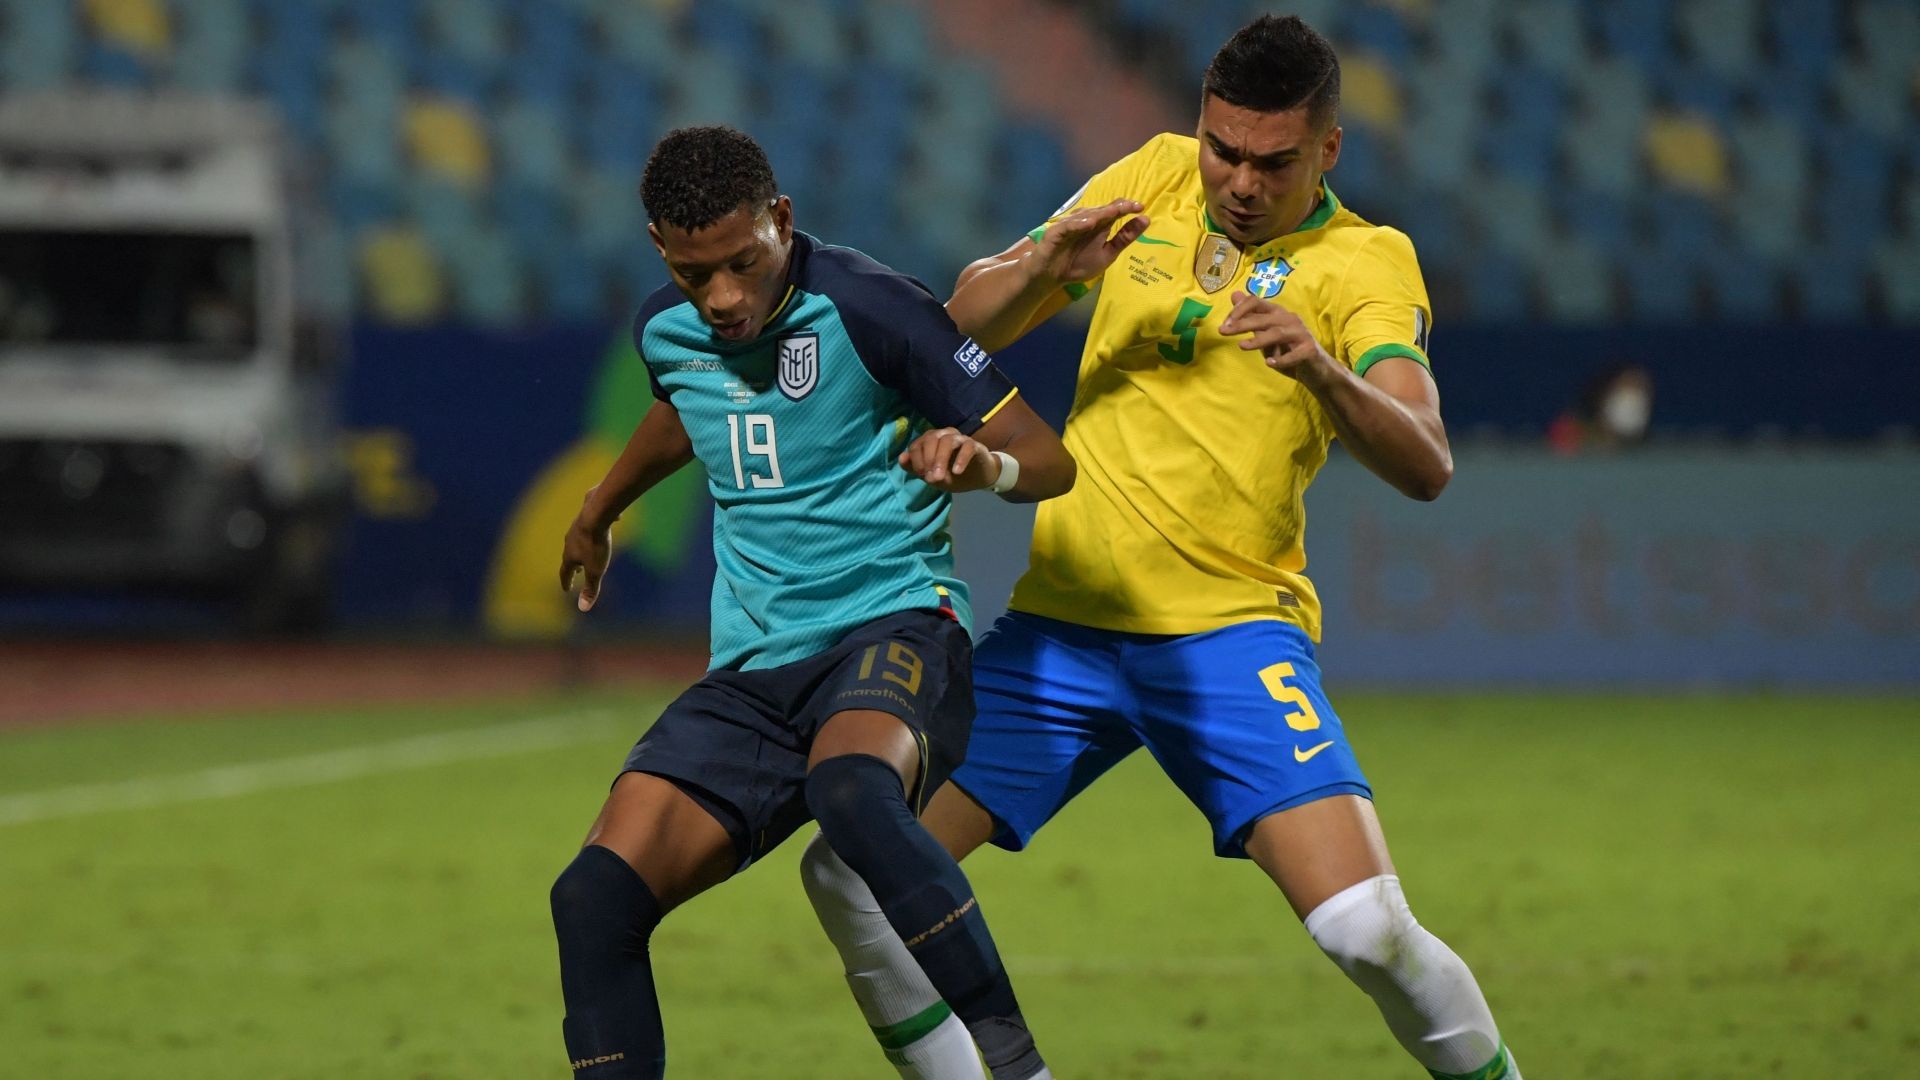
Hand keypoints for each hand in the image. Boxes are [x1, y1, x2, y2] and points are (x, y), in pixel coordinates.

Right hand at [559, 495, 613, 612]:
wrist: (597, 512)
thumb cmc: (595, 544)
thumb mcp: (596, 570)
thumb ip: (591, 588)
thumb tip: (583, 608)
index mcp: (570, 555)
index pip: (565, 572)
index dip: (566, 582)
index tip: (567, 589)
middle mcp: (569, 540)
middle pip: (570, 555)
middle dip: (574, 565)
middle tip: (578, 572)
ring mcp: (577, 525)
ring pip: (577, 539)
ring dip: (581, 548)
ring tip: (588, 551)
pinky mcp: (587, 511)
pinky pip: (592, 521)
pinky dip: (597, 527)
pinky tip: (615, 522)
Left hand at [897, 428, 1000, 492]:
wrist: (978, 478)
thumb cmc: (952, 474)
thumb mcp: (932, 476)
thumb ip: (916, 468)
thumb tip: (901, 458)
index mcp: (931, 441)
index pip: (918, 444)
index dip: (916, 459)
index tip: (921, 474)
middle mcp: (944, 435)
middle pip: (931, 438)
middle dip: (928, 459)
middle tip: (930, 478)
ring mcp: (960, 439)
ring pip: (947, 441)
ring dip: (941, 459)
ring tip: (939, 477)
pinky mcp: (975, 445)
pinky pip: (967, 447)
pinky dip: (961, 459)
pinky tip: (956, 472)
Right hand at [1029, 198, 1149, 287]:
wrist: (1052, 276)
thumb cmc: (1078, 263)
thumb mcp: (1107, 253)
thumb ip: (1124, 238)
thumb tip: (1145, 219)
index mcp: (1100, 225)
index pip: (1114, 211)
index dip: (1127, 207)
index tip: (1141, 207)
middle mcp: (1086, 221)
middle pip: (1102, 210)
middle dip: (1117, 207)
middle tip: (1131, 205)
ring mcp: (1071, 225)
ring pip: (1086, 216)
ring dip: (1100, 212)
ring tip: (1115, 210)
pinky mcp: (1056, 233)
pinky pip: (1067, 227)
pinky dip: (1077, 224)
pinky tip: (1089, 223)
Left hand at [1220, 290, 1334, 380]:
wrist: (1316, 369)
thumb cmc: (1288, 350)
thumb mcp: (1266, 332)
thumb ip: (1251, 316)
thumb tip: (1234, 295)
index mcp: (1278, 313)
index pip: (1256, 302)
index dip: (1238, 310)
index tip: (1224, 324)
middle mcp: (1289, 319)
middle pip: (1263, 318)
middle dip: (1241, 323)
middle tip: (1223, 331)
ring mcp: (1301, 334)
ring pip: (1277, 333)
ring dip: (1258, 340)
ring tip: (1241, 346)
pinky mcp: (1309, 350)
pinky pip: (1294, 354)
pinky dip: (1281, 359)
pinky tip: (1269, 363)